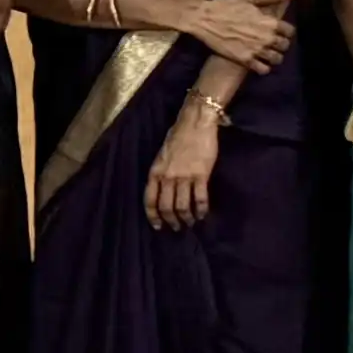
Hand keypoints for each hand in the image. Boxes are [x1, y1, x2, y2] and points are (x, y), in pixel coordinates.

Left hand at [144, 113, 224, 232]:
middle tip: (177, 227)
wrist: (195, 125)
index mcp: (154, 172)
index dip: (153, 216)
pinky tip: (203, 214)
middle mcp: (167, 177)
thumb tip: (163, 192)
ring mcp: (184, 177)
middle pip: (166, 207)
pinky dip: (201, 210)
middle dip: (171, 221)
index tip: (158, 227)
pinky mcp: (201, 176)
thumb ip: (161, 174)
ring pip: (183, 207)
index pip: (149, 200)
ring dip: (187, 218)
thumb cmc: (177, 138)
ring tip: (191, 223)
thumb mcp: (161, 157)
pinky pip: (200, 199)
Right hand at [176, 0, 296, 73]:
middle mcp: (266, 38)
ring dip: (274, 57)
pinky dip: (263, 68)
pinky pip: (263, 69)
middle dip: (280, 44)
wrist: (203, 19)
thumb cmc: (225, 6)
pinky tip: (258, 62)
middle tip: (272, 43)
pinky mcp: (245, 60)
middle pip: (285, 46)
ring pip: (277, 59)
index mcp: (270, 22)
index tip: (279, 31)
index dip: (285, 31)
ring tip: (266, 54)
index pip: (290, 31)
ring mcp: (256, 50)